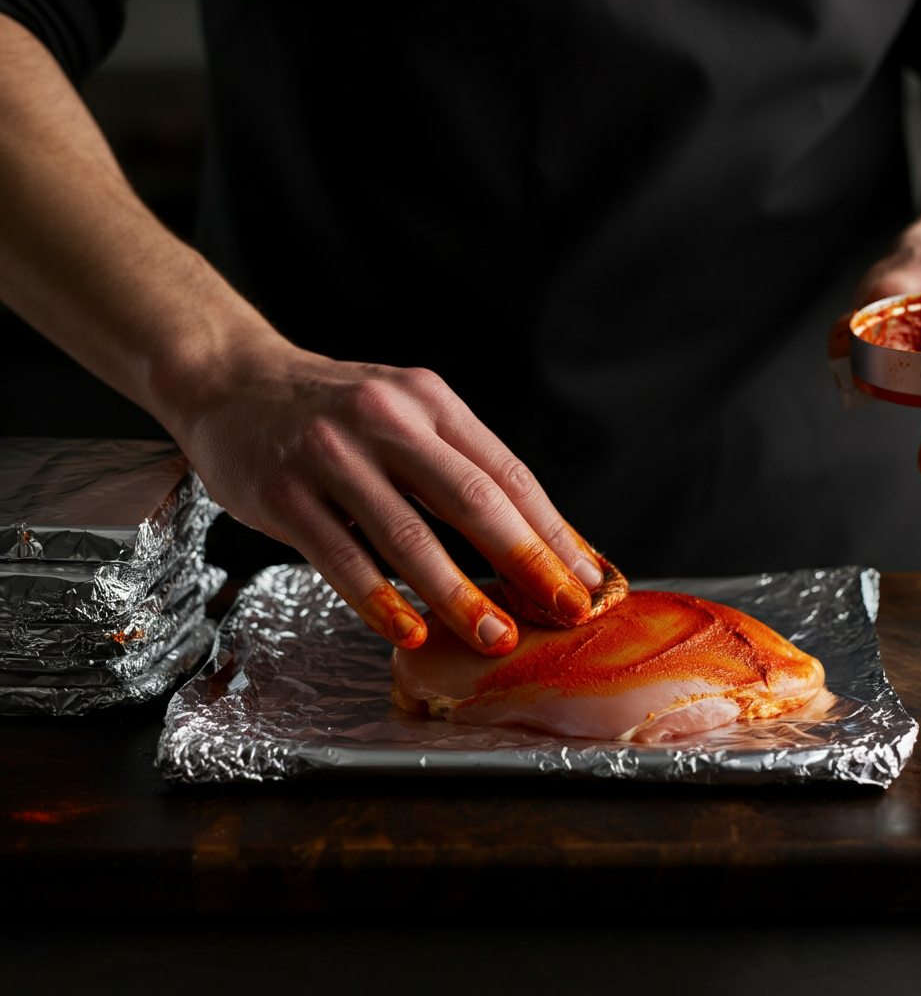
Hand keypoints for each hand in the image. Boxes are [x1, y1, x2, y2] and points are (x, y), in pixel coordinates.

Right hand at [171, 334, 604, 654]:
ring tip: (495, 636)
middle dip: (525, 561)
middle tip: (564, 610)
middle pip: (470, 498)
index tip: (587, 579)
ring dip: (458, 593)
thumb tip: (534, 538)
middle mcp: (385, 418)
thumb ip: (458, 465)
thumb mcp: (404, 412)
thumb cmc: (333, 411)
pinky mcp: (283, 492)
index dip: (553, 530)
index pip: (506, 471)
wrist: (234, 382)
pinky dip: (379, 599)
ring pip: (407, 535)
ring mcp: (330, 454)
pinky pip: (340, 556)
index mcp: (428, 399)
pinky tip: (410, 630)